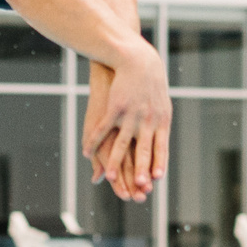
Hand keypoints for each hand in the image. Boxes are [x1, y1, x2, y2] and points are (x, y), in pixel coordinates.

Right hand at [83, 46, 169, 201]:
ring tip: (110, 178)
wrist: (137, 59)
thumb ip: (160, 125)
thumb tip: (161, 143)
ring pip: (122, 144)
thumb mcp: (161, 104)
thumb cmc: (150, 84)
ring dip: (115, 162)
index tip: (155, 180)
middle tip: (139, 186)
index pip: (160, 148)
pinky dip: (94, 142)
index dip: (157, 164)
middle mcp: (147, 121)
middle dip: (141, 169)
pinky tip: (86, 153)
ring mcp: (130, 115)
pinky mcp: (115, 108)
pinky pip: (102, 129)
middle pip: (143, 150)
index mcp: (160, 122)